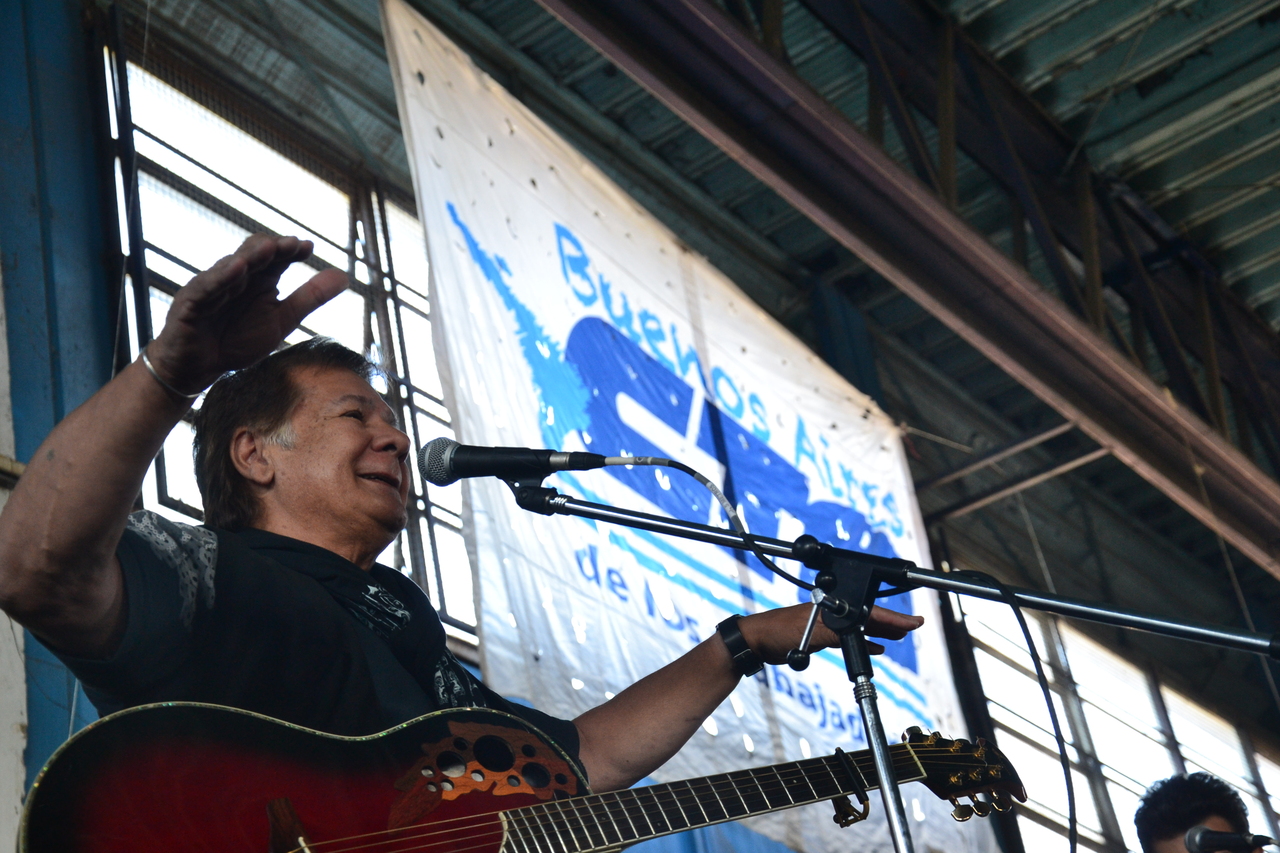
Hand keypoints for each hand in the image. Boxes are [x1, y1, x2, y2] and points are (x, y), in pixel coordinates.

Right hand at [146, 235, 348, 393]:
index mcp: (257, 278)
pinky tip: (237, 268)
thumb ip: (310, 297)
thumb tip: (345, 276)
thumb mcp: (282, 319)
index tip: (309, 248)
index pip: (274, 257)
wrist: (199, 368)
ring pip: (230, 266)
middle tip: (293, 244)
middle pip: (253, 254)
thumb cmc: (237, 339)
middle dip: (273, 248)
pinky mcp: (190, 302)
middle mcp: (234, 276)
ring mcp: (211, 286)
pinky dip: (220, 277)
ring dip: (251, 256)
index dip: (290, 250)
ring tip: (270, 249)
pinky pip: (206, 286)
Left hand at [739, 602, 923, 662]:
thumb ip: (838, 635)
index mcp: (832, 606)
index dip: (893, 619)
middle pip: (868, 617)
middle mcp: (832, 611)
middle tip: (912, 628)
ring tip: (898, 636)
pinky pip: (849, 637)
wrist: (756, 640)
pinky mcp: (821, 635)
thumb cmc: (778, 631)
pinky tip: (875, 648)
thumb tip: (862, 638)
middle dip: (891, 623)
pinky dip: (863, 642)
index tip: (914, 622)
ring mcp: (827, 623)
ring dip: (879, 632)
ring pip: (860, 626)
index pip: (869, 611)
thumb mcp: (813, 634)